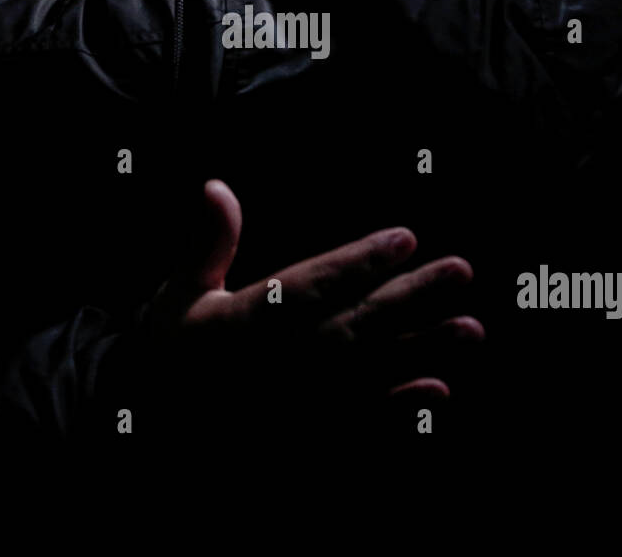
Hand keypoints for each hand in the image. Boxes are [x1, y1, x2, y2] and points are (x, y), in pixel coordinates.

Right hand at [144, 180, 482, 402]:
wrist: (151, 429)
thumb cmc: (168, 354)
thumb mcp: (178, 295)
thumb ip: (207, 243)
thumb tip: (216, 186)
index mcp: (251, 320)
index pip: (316, 282)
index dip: (362, 260)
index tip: (404, 237)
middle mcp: (283, 360)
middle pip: (360, 322)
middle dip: (413, 295)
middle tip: (460, 271)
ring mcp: (301, 402)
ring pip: (373, 370)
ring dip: (424, 348)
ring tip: (470, 329)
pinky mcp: (309, 436)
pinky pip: (364, 423)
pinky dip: (402, 408)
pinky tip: (438, 391)